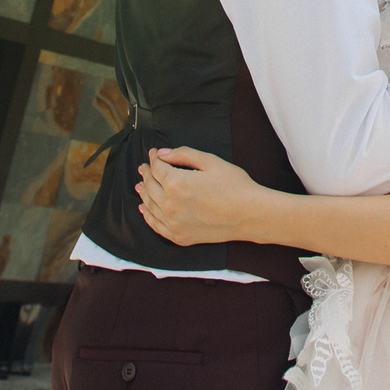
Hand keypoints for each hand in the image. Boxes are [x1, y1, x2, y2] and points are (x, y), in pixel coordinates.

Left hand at [136, 147, 267, 245]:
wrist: (249, 214)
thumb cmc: (234, 185)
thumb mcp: (210, 161)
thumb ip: (183, 154)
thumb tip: (163, 154)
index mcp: (176, 183)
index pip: (157, 168)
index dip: (153, 158)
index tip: (154, 153)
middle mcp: (169, 204)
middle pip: (150, 186)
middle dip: (146, 173)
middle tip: (145, 166)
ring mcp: (173, 223)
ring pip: (149, 205)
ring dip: (143, 192)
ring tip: (140, 185)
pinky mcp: (179, 236)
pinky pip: (155, 225)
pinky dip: (147, 216)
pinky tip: (144, 209)